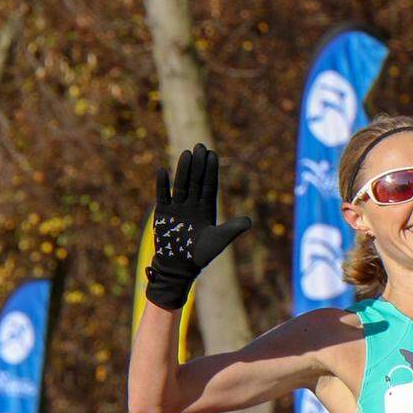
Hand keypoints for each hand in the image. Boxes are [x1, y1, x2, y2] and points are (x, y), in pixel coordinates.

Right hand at [145, 143, 252, 310]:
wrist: (180, 267)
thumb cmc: (200, 255)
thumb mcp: (219, 240)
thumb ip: (233, 229)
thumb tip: (249, 221)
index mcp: (206, 209)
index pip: (209, 185)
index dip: (211, 170)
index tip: (213, 154)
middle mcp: (192, 205)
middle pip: (196, 180)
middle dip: (199, 164)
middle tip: (200, 145)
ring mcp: (177, 207)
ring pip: (181, 184)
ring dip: (183, 169)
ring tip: (187, 154)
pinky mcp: (163, 213)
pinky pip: (163, 196)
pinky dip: (162, 185)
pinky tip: (163, 172)